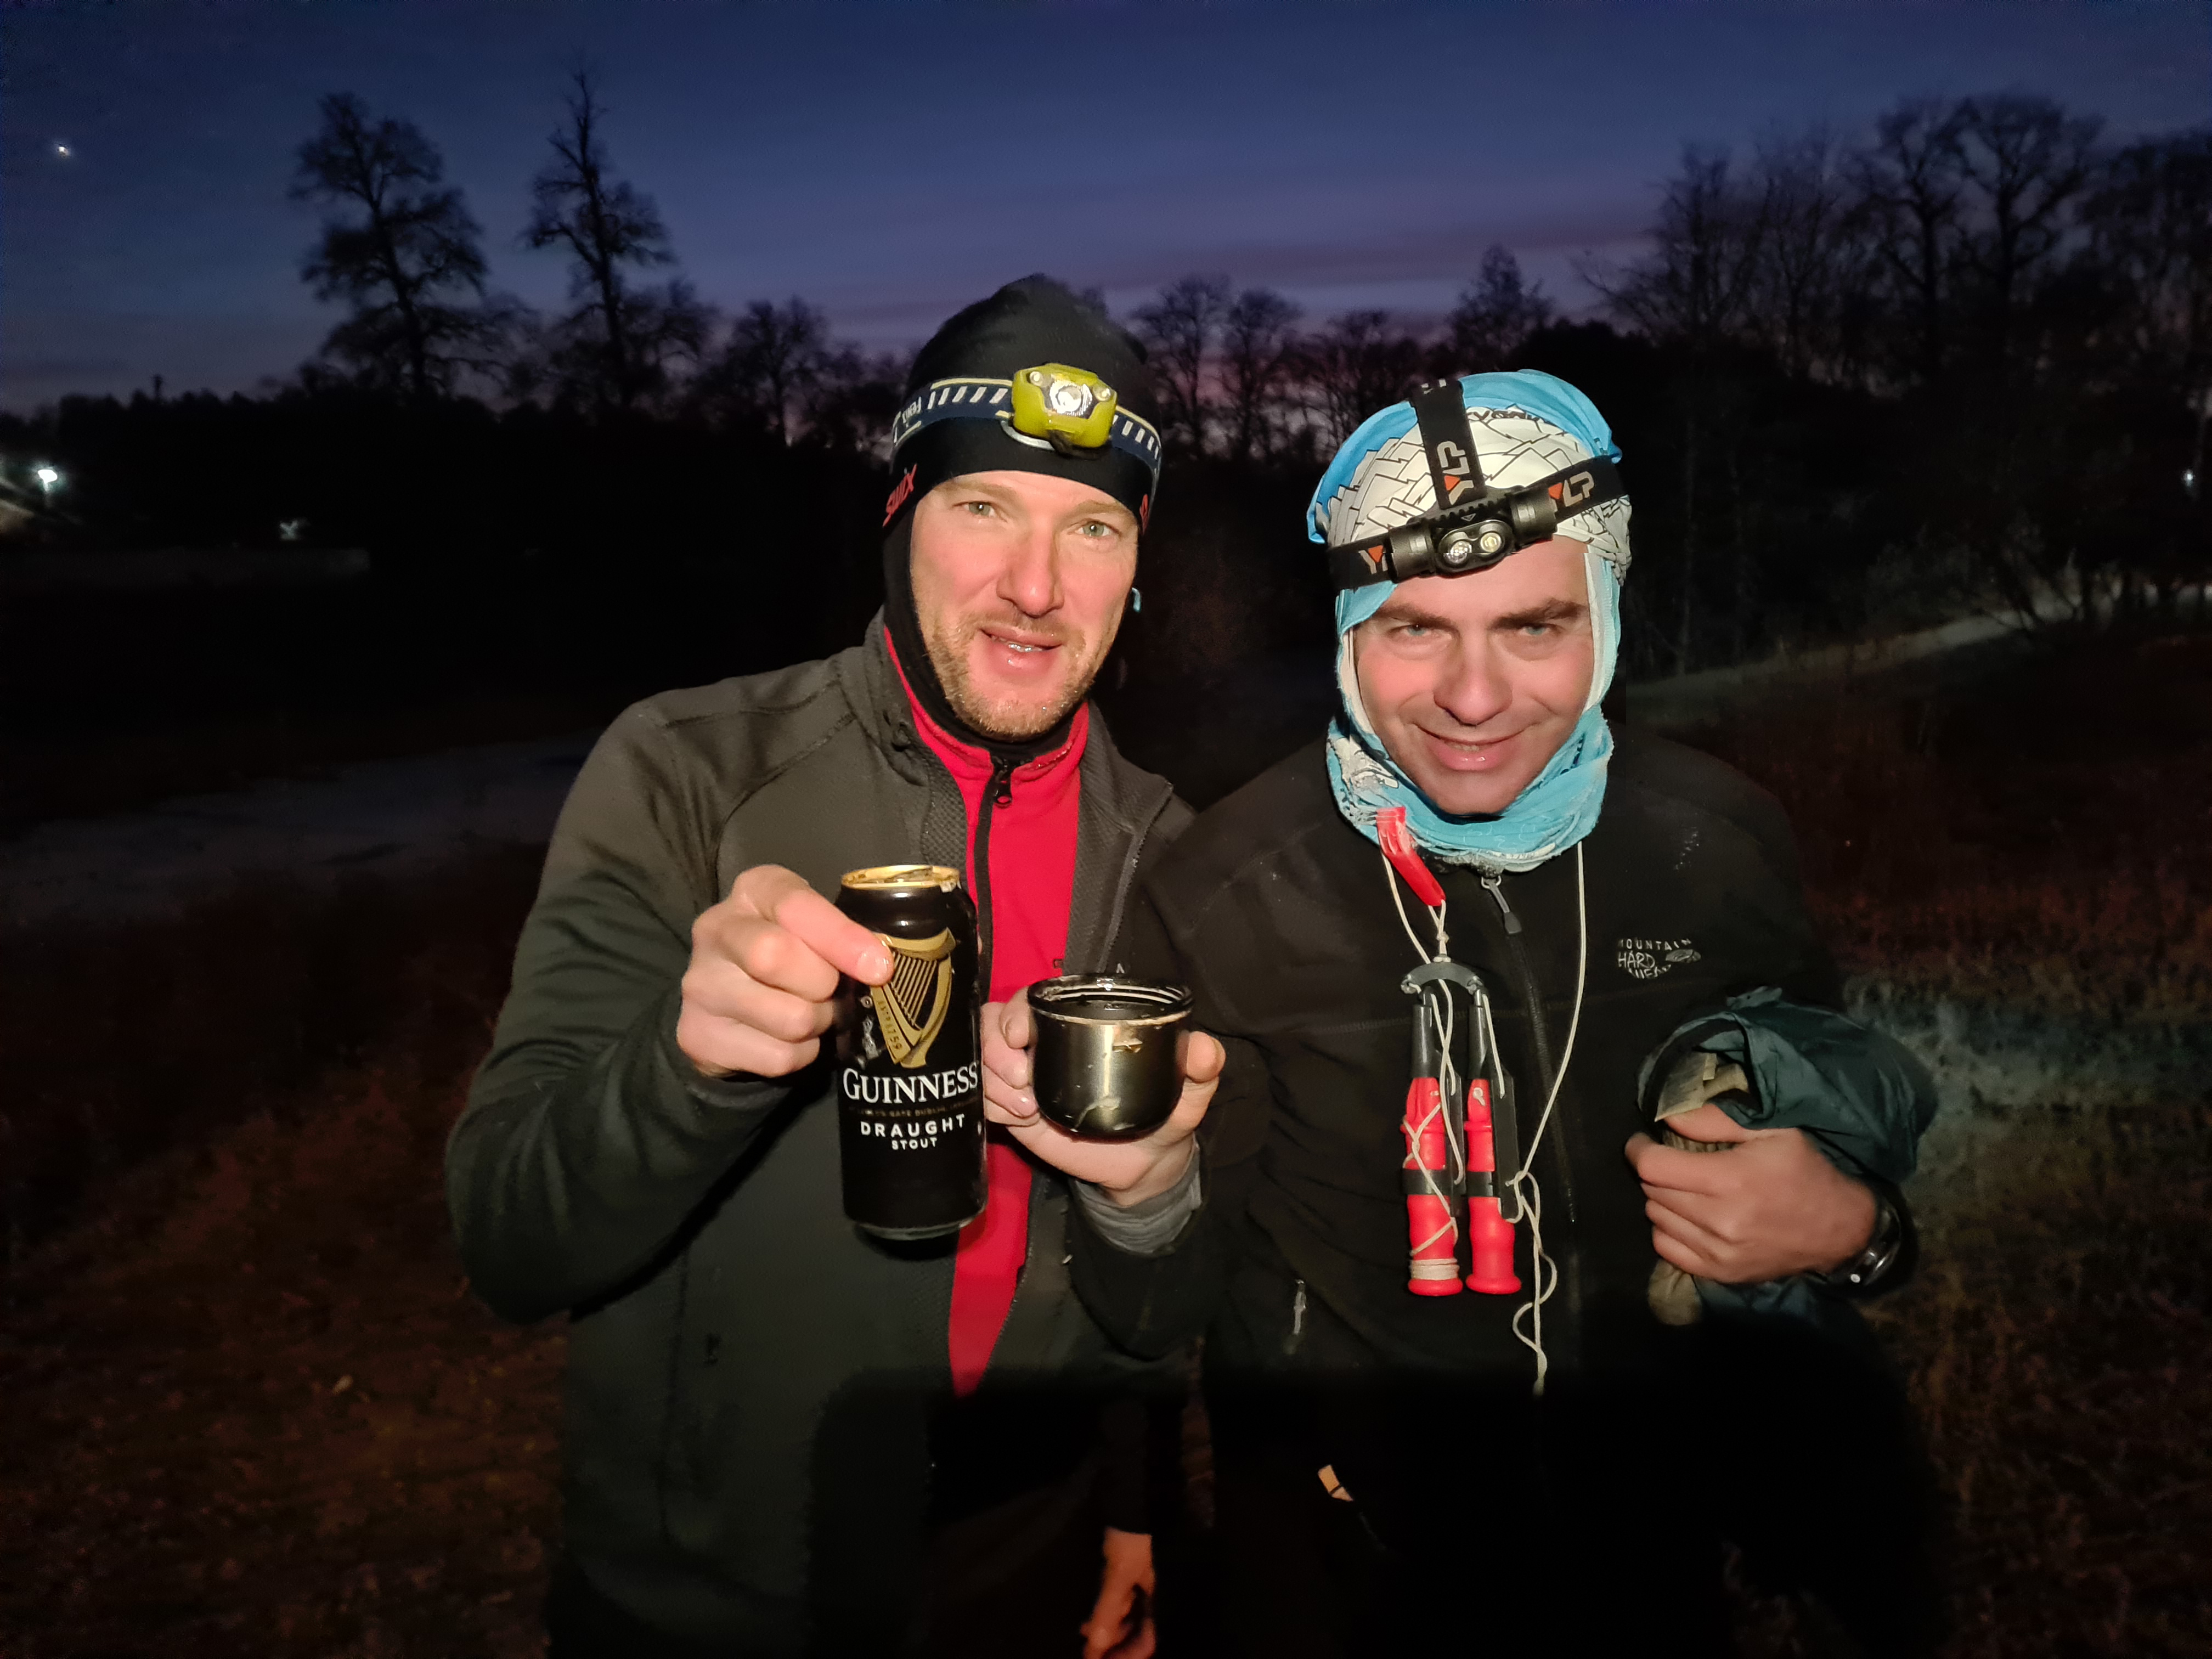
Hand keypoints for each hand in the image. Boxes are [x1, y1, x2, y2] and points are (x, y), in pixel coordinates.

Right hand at [676, 865, 890, 1078]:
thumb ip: (841, 936)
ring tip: (810, 1013)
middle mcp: (715, 929)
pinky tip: (787, 1039)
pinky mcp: (698, 1035)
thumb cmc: (789, 953)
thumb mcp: (812, 928)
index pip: (795, 906)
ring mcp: (700, 984)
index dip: (840, 938)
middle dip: (823, 984)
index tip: (879, 968)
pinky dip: (800, 1055)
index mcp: (753, 890)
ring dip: (817, 1024)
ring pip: (788, 1017)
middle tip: (830, 991)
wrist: (726, 1003)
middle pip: (776, 957)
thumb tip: (879, 968)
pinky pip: (778, 1056)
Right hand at [980, 989, 1221, 1205]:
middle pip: (994, 1022)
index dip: (1016, 1010)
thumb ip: (1201, 1068)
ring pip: (981, 1057)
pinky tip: (1018, 1118)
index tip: (1021, 1036)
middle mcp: (1046, 1043)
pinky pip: (982, 1096)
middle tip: (1022, 1079)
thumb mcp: (1189, 1093)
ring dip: (993, 1079)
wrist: (1144, 1166)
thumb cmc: (1165, 1116)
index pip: (1033, 999)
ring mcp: (1025, 1076)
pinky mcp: (1014, 1108)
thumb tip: (1204, 1047)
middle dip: (996, 1047)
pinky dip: (990, 1104)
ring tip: (1027, 1108)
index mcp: (1082, 1024)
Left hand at [1080, 1527, 1155, 1658]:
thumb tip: (1094, 1649)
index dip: (1126, 1656)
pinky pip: (1119, 1602)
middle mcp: (1154, 1596)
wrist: (1129, 1499)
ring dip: (1106, 1629)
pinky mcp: (1128, 1574)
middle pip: (1137, 1632)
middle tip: (1090, 1653)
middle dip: (1113, 1645)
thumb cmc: (1131, 1539)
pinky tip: (1089, 1619)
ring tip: (1085, 1635)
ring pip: (1127, 1618)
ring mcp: (1141, 1585)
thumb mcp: (1118, 1576)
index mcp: (1161, 1600)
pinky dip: (1105, 1612)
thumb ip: (1107, 1611)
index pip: (1148, 1640)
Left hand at [1626, 1119, 1875, 1282]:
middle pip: (1652, 1190)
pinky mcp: (1720, 1272)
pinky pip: (1666, 1248)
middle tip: (1672, 1162)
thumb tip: (1668, 1114)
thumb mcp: (1772, 1130)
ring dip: (1661, 1199)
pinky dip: (1668, 1229)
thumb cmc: (1804, 1171)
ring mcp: (1718, 1252)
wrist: (1839, 1230)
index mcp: (1730, 1180)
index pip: (1653, 1166)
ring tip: (1684, 1188)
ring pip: (1656, 1217)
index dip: (1639, 1149)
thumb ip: (1715, 1119)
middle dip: (1655, 1171)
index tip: (1643, 1141)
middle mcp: (1720, 1220)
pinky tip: (1688, 1216)